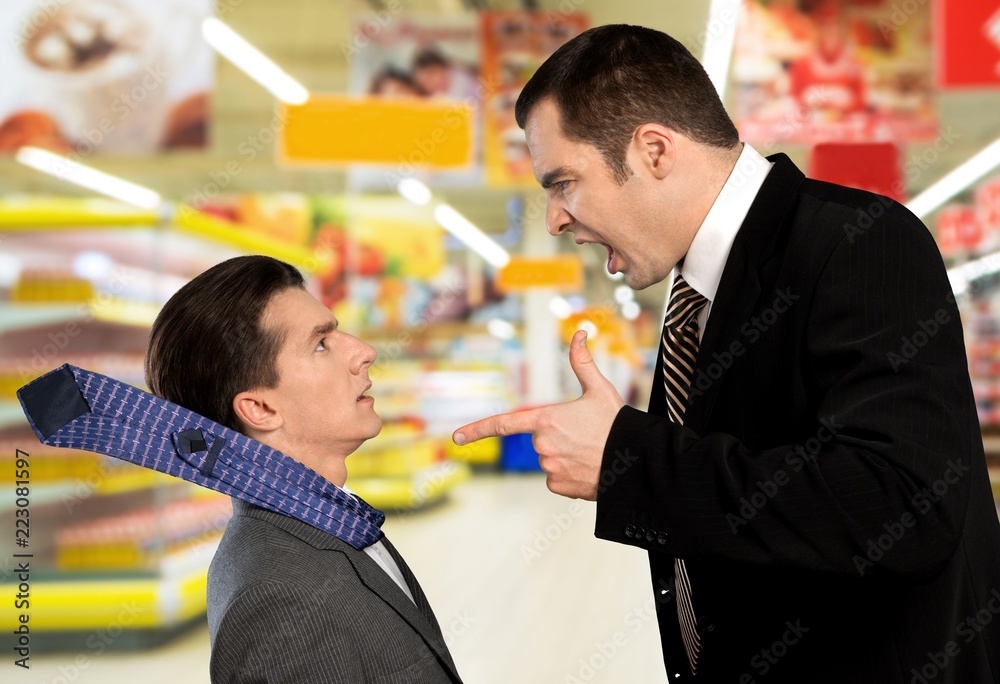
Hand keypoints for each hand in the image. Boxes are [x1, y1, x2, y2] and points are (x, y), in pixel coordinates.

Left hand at [453, 330, 624, 499]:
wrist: (636, 461)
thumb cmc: (617, 423)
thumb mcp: (600, 389)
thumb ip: (583, 362)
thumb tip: (580, 332)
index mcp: (547, 418)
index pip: (504, 424)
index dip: (478, 430)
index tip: (456, 437)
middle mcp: (543, 444)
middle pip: (540, 440)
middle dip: (557, 437)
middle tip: (585, 436)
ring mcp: (550, 467)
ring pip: (549, 460)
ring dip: (565, 456)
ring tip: (591, 452)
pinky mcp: (559, 486)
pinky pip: (557, 479)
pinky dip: (570, 475)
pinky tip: (589, 468)